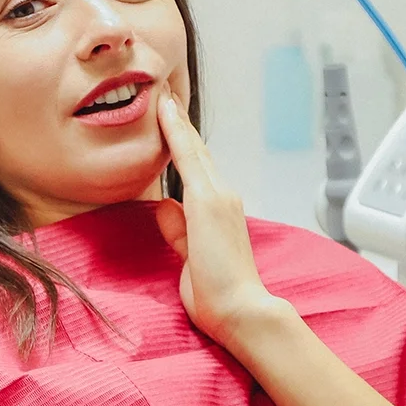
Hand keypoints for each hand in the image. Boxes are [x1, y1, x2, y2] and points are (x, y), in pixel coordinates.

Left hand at [152, 90, 294, 348]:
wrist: (241, 310)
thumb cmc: (219, 294)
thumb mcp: (190, 257)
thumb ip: (178, 232)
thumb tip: (165, 208)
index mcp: (220, 212)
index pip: (197, 171)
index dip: (184, 144)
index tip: (170, 120)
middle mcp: (223, 197)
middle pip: (197, 153)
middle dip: (181, 124)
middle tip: (166, 95)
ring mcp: (219, 197)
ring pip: (194, 150)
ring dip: (177, 122)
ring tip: (163, 95)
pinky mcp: (209, 202)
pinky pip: (188, 159)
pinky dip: (176, 134)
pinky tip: (165, 112)